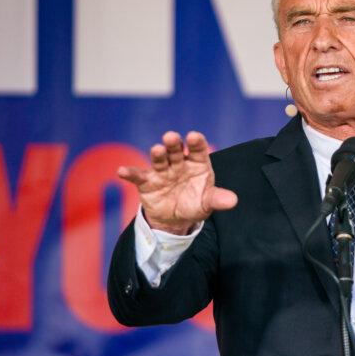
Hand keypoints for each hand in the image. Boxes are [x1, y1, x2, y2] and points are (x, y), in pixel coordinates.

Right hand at [117, 131, 237, 234]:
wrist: (175, 219)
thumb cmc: (194, 203)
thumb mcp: (207, 203)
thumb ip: (218, 199)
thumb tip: (233, 200)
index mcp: (197, 163)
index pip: (197, 149)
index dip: (196, 142)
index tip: (194, 137)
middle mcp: (179, 163)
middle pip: (176, 150)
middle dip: (174, 143)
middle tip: (171, 137)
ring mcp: (162, 171)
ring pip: (159, 159)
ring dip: (157, 154)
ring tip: (157, 149)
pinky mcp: (147, 182)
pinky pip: (138, 176)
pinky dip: (129, 173)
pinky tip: (122, 171)